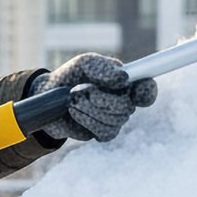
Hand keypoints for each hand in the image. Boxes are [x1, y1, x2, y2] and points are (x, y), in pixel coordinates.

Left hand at [29, 52, 157, 143]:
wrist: (49, 96)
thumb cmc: (71, 76)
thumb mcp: (85, 63)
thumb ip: (103, 68)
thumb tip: (124, 79)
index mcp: (125, 81)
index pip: (146, 88)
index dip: (146, 91)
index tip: (135, 92)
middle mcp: (124, 100)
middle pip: (127, 107)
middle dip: (102, 99)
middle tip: (82, 90)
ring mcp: (116, 118)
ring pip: (114, 120)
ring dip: (89, 109)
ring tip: (73, 100)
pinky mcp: (104, 132)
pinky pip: (104, 131)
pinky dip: (87, 121)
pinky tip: (75, 113)